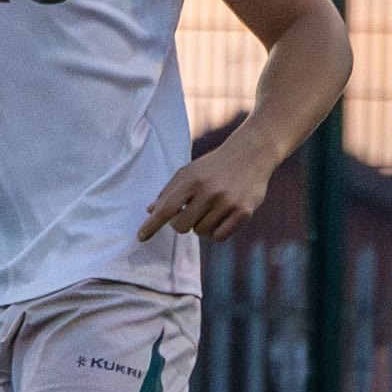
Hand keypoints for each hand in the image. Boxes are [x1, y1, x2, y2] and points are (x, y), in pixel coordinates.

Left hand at [137, 136, 279, 243]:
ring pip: (202, 232)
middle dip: (180, 224)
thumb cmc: (213, 166)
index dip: (152, 224)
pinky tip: (220, 220)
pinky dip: (216, 233)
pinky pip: (220, 236)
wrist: (250, 154)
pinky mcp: (244, 211)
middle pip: (181, 226)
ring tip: (209, 211)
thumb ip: (169, 191)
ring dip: (201, 227)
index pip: (166, 208)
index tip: (140, 237)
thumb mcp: (188, 172)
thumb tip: (150, 210)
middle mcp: (209, 191)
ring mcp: (227, 202)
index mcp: (191, 180)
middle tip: (189, 214)